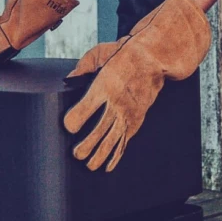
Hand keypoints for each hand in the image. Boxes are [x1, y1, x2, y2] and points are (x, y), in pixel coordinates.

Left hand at [63, 0, 211, 170]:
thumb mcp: (99, 54)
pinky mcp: (135, 119)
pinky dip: (116, 155)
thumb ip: (81, 68)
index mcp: (106, 85)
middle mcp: (118, 102)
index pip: (89, 106)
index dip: (77, 119)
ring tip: (89, 165)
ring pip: (113, 139)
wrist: (154, 59)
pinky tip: (107, 166)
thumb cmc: (124, 55)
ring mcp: (129, 113)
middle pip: (101, 129)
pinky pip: (124, 141)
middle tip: (76, 154)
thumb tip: (67, 79)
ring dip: (100, 154)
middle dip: (88, 145)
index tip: (69, 126)